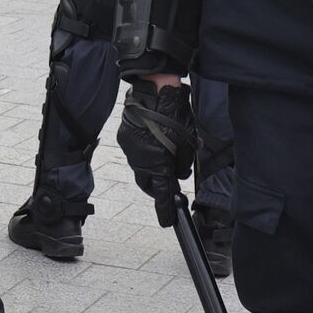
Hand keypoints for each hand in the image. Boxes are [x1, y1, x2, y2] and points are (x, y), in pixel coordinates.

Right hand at [117, 81, 195, 227]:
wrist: (154, 90)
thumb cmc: (175, 116)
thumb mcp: (188, 144)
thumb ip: (183, 164)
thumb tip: (177, 174)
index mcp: (158, 164)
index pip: (163, 194)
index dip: (165, 210)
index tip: (167, 222)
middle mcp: (140, 160)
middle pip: (148, 184)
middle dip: (158, 187)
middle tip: (169, 183)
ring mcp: (129, 149)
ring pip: (140, 167)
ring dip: (151, 167)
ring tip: (164, 154)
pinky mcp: (124, 137)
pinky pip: (134, 152)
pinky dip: (144, 152)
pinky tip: (153, 140)